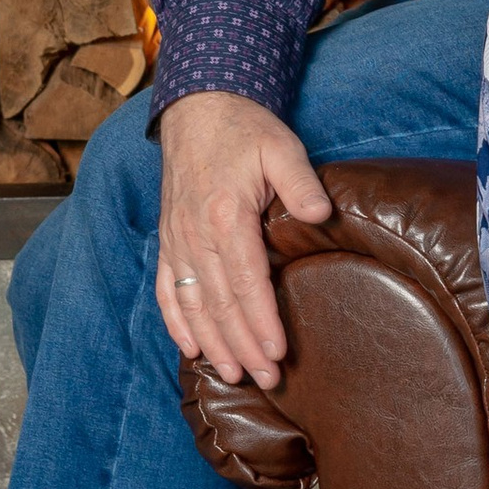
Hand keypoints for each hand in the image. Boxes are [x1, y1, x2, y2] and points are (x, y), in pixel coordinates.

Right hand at [155, 91, 328, 386]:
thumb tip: (321, 215)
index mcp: (226, 215)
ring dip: (213, 343)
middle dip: (243, 346)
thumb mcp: (281, 147)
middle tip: (267, 379)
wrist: (198, 109)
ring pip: (192, 304)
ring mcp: (177, 241)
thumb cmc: (245, 130)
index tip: (277, 352)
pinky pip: (166, 290)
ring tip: (234, 376)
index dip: (261, 321)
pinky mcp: (168, 241)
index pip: (246, 281)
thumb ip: (300, 183)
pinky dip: (177, 323)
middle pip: (220, 303)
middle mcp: (195, 234)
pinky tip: (192, 350)